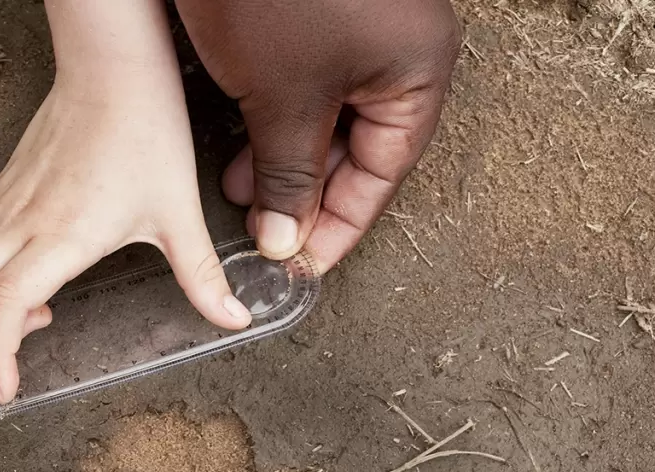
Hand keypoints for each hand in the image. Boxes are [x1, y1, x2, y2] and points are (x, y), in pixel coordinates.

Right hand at [0, 0, 251, 403]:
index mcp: (61, 237)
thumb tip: (232, 318)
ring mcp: (6, 202)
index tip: (4, 387)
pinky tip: (20, 267)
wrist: (113, 68)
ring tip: (29, 304)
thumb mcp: (179, 214)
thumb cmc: (145, 133)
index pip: (3, 307)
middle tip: (29, 341)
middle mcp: (23, 223)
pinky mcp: (3, 184)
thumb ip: (202, 275)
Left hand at [175, 0, 461, 271]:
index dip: (340, 226)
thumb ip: (288, 175)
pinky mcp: (313, 19)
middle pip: (358, 149)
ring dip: (282, 161)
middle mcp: (394, 51)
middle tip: (264, 231)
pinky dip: (273, 121)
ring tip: (239, 189)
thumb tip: (287, 238)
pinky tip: (241, 144)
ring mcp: (354, 32)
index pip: (384, 173)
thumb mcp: (282, 98)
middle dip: (304, 193)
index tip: (304, 264)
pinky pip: (304, 87)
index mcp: (415, 69)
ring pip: (326, 120)